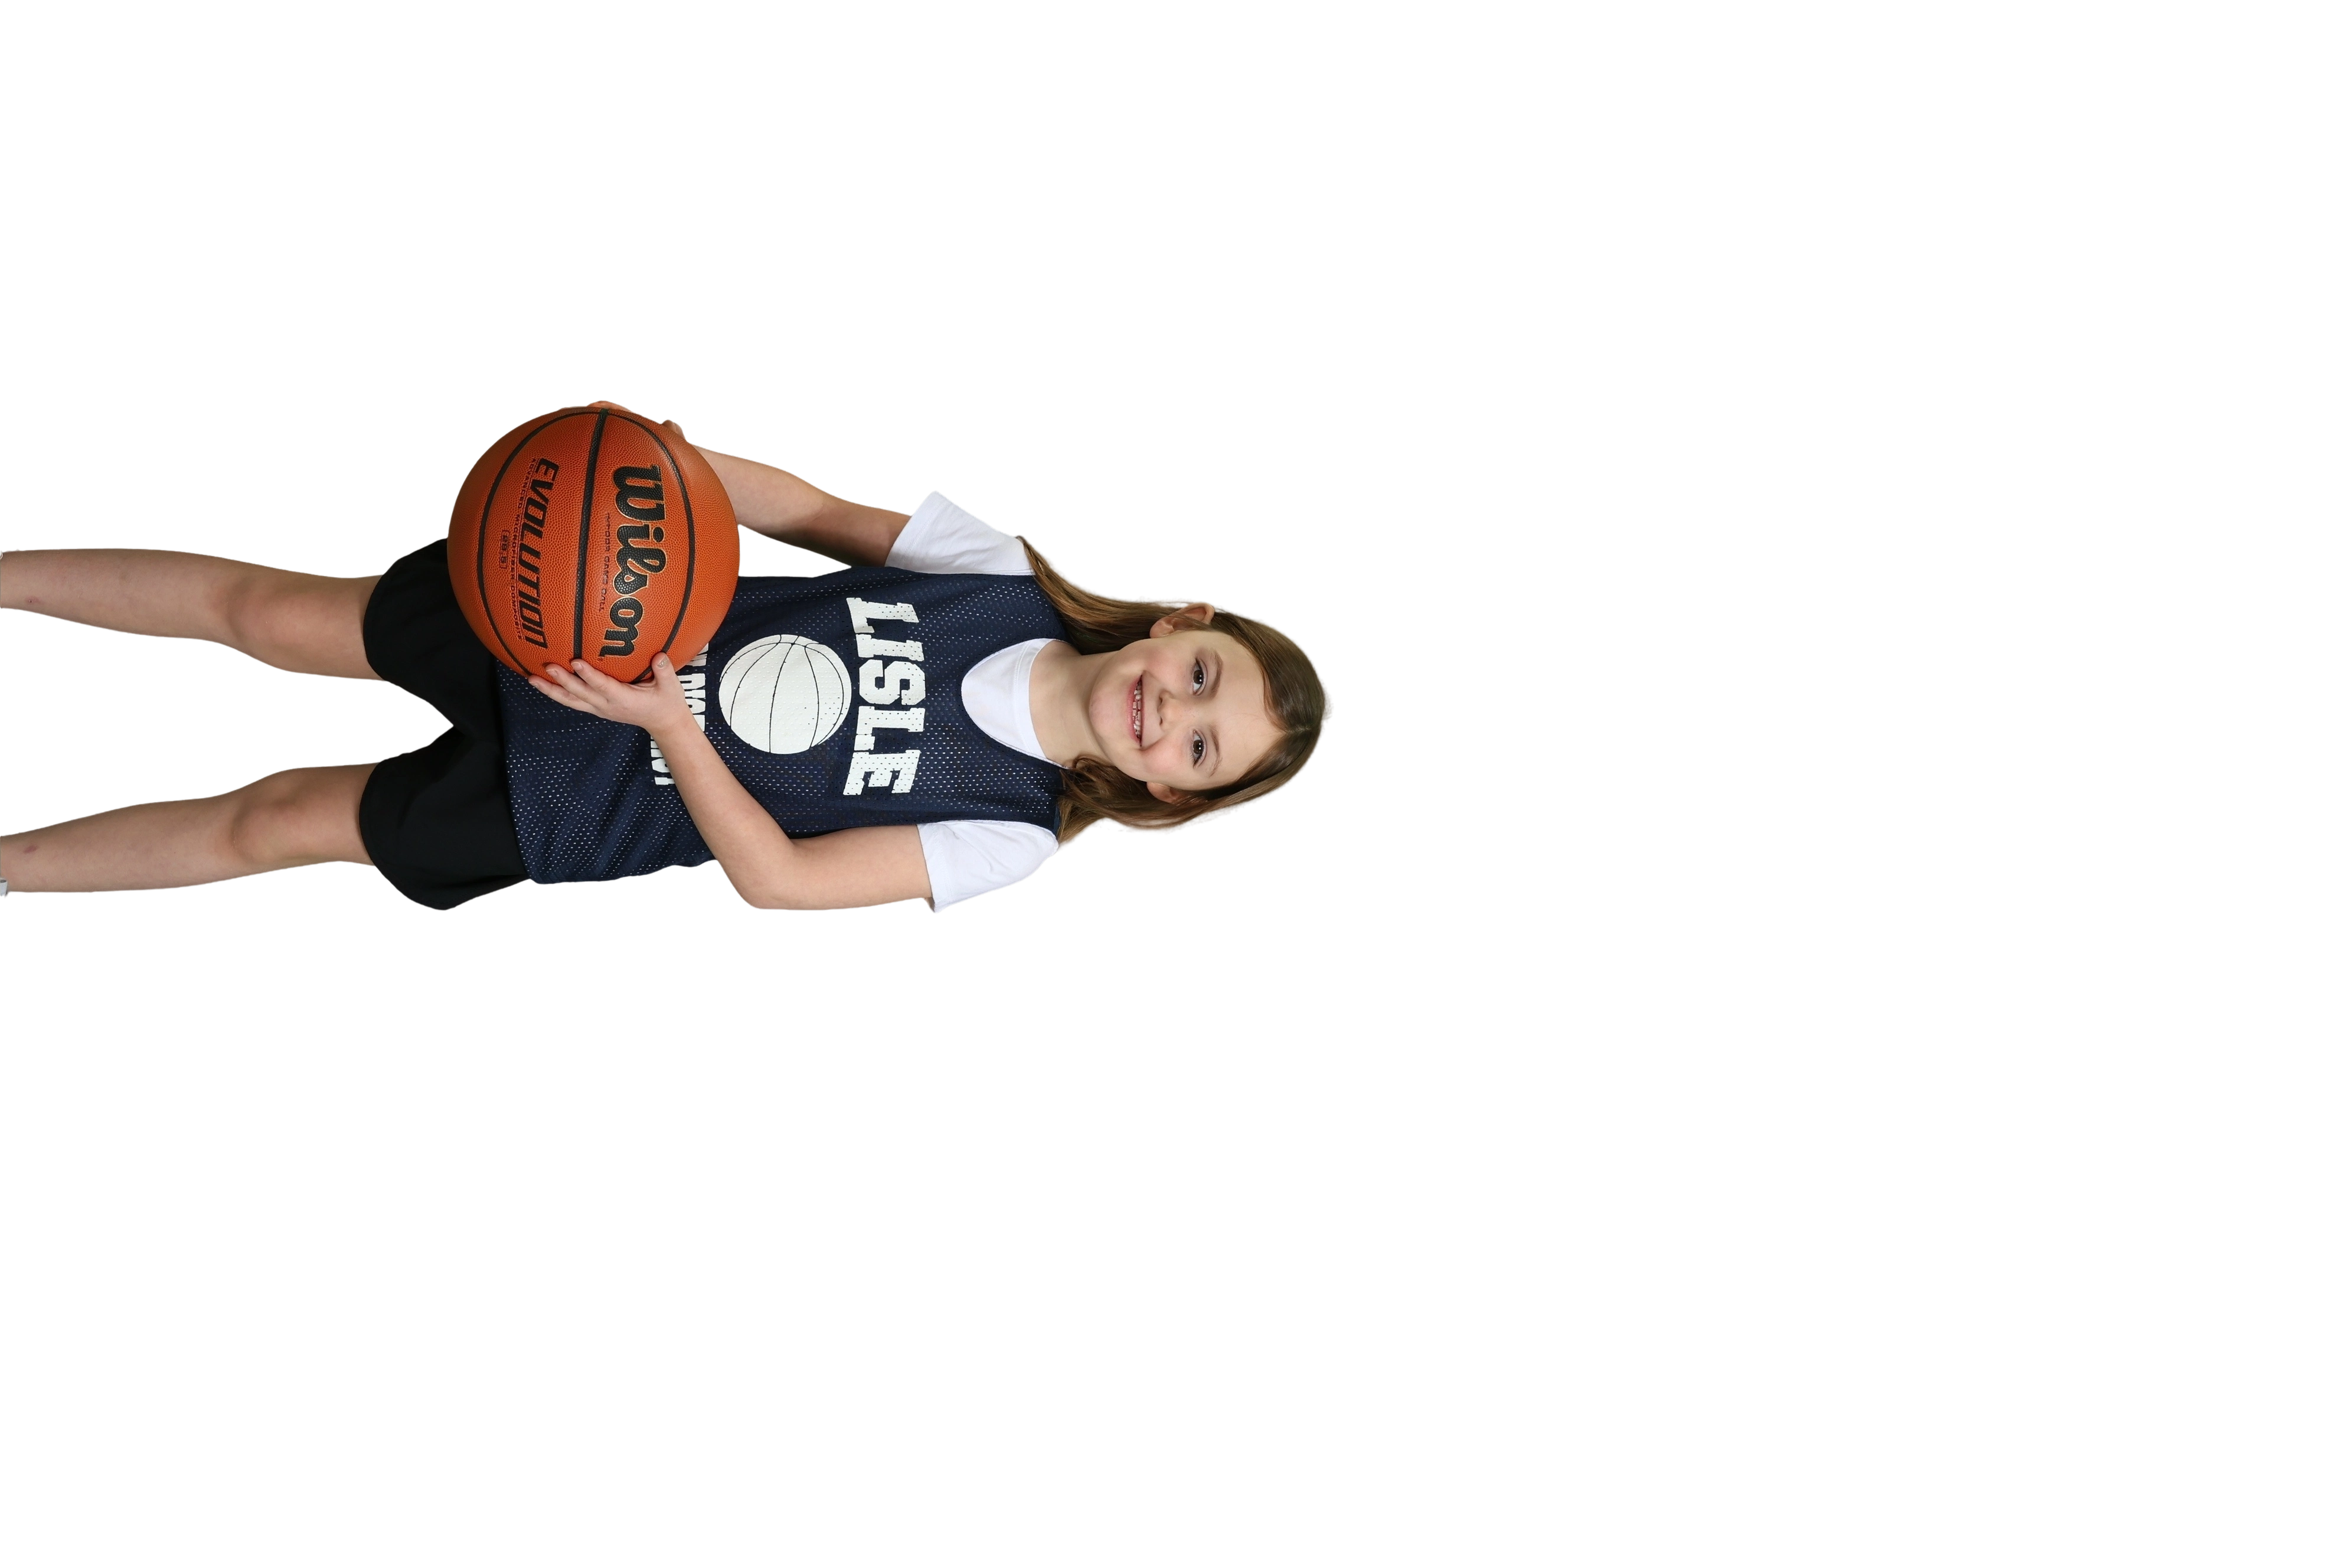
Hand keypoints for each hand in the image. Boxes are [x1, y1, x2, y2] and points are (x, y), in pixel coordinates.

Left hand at [528, 653, 692, 734]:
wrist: (662, 724)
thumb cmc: (666, 703)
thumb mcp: (671, 688)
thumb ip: (665, 672)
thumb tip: (659, 655)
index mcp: (624, 700)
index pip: (603, 687)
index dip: (589, 676)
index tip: (576, 662)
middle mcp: (607, 706)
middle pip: (580, 695)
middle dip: (563, 681)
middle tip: (548, 666)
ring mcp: (599, 709)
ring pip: (570, 701)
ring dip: (551, 690)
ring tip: (532, 679)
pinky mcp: (595, 708)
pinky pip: (572, 701)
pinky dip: (556, 693)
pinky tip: (544, 683)